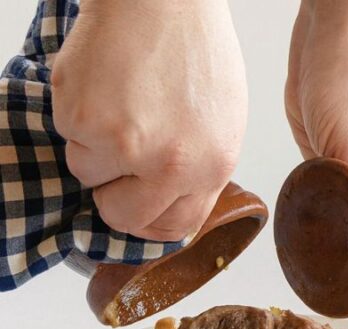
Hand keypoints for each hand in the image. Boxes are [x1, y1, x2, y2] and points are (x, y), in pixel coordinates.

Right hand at [52, 0, 247, 241]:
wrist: (163, 0)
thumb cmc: (195, 50)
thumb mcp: (220, 122)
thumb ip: (196, 167)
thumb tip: (169, 203)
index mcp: (212, 166)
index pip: (175, 227)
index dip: (150, 221)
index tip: (138, 209)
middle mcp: (172, 166)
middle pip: (125, 217)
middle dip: (113, 196)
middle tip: (115, 164)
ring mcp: (126, 146)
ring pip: (88, 174)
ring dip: (93, 146)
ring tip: (118, 103)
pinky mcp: (84, 121)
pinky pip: (67, 137)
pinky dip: (76, 115)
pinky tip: (102, 85)